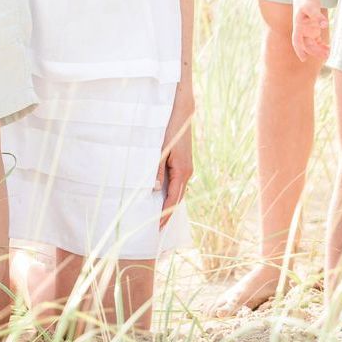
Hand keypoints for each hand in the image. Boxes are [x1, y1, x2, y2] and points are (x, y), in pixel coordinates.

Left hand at [156, 88, 193, 228]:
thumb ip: (157, 170)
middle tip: (156, 228)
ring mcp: (186, 168)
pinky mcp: (183, 163)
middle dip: (167, 213)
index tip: (157, 228)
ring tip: (158, 217)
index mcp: (182, 172)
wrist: (181, 113)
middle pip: (177, 198)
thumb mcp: (161, 151)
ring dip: (169, 203)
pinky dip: (171, 193)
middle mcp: (187, 172)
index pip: (173, 200)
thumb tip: (153, 190)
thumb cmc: (169, 130)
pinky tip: (163, 196)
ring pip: (178, 191)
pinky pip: (177, 183)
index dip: (164, 215)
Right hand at [291, 0, 329, 60]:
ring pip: (313, 44)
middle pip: (307, 45)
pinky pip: (317, 40)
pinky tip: (328, 48)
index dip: (299, 50)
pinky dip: (322, 45)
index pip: (297, 41)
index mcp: (298, 27)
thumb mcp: (311, 7)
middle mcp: (302, 31)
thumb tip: (324, 25)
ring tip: (329, 53)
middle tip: (326, 56)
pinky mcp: (313, 29)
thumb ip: (318, 16)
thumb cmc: (306, 0)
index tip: (303, 59)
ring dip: (319, 50)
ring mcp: (307, 31)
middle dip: (315, 52)